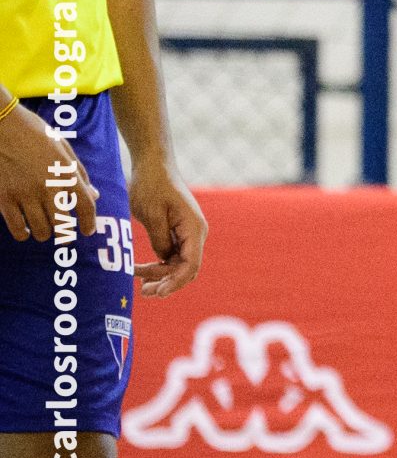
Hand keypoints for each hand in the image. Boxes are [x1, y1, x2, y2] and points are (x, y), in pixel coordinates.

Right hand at [0, 103, 97, 241]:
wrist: (2, 123)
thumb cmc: (34, 132)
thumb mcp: (62, 148)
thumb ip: (79, 173)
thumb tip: (94, 195)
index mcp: (65, 172)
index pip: (85, 205)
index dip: (89, 222)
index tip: (88, 231)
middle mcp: (47, 186)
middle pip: (62, 223)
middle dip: (65, 234)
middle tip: (64, 236)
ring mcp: (24, 193)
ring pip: (40, 229)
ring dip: (44, 233)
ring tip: (44, 230)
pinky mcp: (4, 197)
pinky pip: (16, 226)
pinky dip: (22, 233)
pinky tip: (24, 231)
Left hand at [126, 155, 206, 295]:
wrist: (154, 165)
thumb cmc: (152, 186)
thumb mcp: (151, 214)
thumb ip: (159, 240)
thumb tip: (163, 259)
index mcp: (193, 229)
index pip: (191, 264)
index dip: (175, 282)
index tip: (158, 293)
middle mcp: (195, 233)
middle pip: (186, 268)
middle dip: (167, 282)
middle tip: (143, 292)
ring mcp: (188, 233)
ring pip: (179, 263)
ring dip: (161, 275)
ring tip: (139, 283)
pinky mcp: (178, 231)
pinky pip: (173, 254)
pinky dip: (160, 265)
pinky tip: (143, 271)